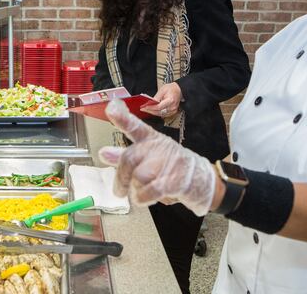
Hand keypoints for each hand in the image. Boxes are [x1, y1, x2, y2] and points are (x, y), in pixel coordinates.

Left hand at [99, 99, 216, 215]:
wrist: (203, 181)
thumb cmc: (171, 168)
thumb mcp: (148, 158)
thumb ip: (124, 156)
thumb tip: (103, 153)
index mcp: (152, 140)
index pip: (135, 126)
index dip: (122, 117)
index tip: (111, 107)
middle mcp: (159, 148)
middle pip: (129, 158)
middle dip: (120, 178)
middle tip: (119, 191)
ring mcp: (168, 163)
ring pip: (138, 176)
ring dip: (135, 190)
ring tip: (141, 194)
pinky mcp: (175, 181)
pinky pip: (150, 191)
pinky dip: (143, 198)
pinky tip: (145, 199)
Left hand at [140, 82, 181, 118]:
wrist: (178, 90)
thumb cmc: (171, 89)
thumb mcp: (162, 90)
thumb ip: (156, 97)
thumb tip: (150, 102)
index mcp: (170, 100)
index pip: (159, 107)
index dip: (151, 107)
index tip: (144, 107)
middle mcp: (172, 107)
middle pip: (159, 112)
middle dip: (150, 111)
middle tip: (143, 109)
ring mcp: (173, 110)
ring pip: (160, 114)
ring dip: (153, 112)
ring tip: (146, 110)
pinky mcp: (172, 112)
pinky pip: (163, 114)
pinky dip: (157, 113)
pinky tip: (152, 111)